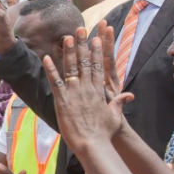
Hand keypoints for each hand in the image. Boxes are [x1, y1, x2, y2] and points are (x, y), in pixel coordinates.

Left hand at [42, 27, 132, 153]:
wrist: (94, 144)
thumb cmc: (104, 134)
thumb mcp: (114, 117)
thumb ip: (118, 104)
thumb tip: (128, 97)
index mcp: (98, 91)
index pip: (97, 67)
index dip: (96, 52)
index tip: (96, 38)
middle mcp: (87, 88)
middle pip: (84, 62)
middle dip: (82, 45)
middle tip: (80, 29)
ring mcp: (75, 93)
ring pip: (70, 68)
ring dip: (67, 52)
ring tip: (66, 37)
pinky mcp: (63, 100)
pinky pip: (55, 82)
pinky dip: (50, 69)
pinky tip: (46, 57)